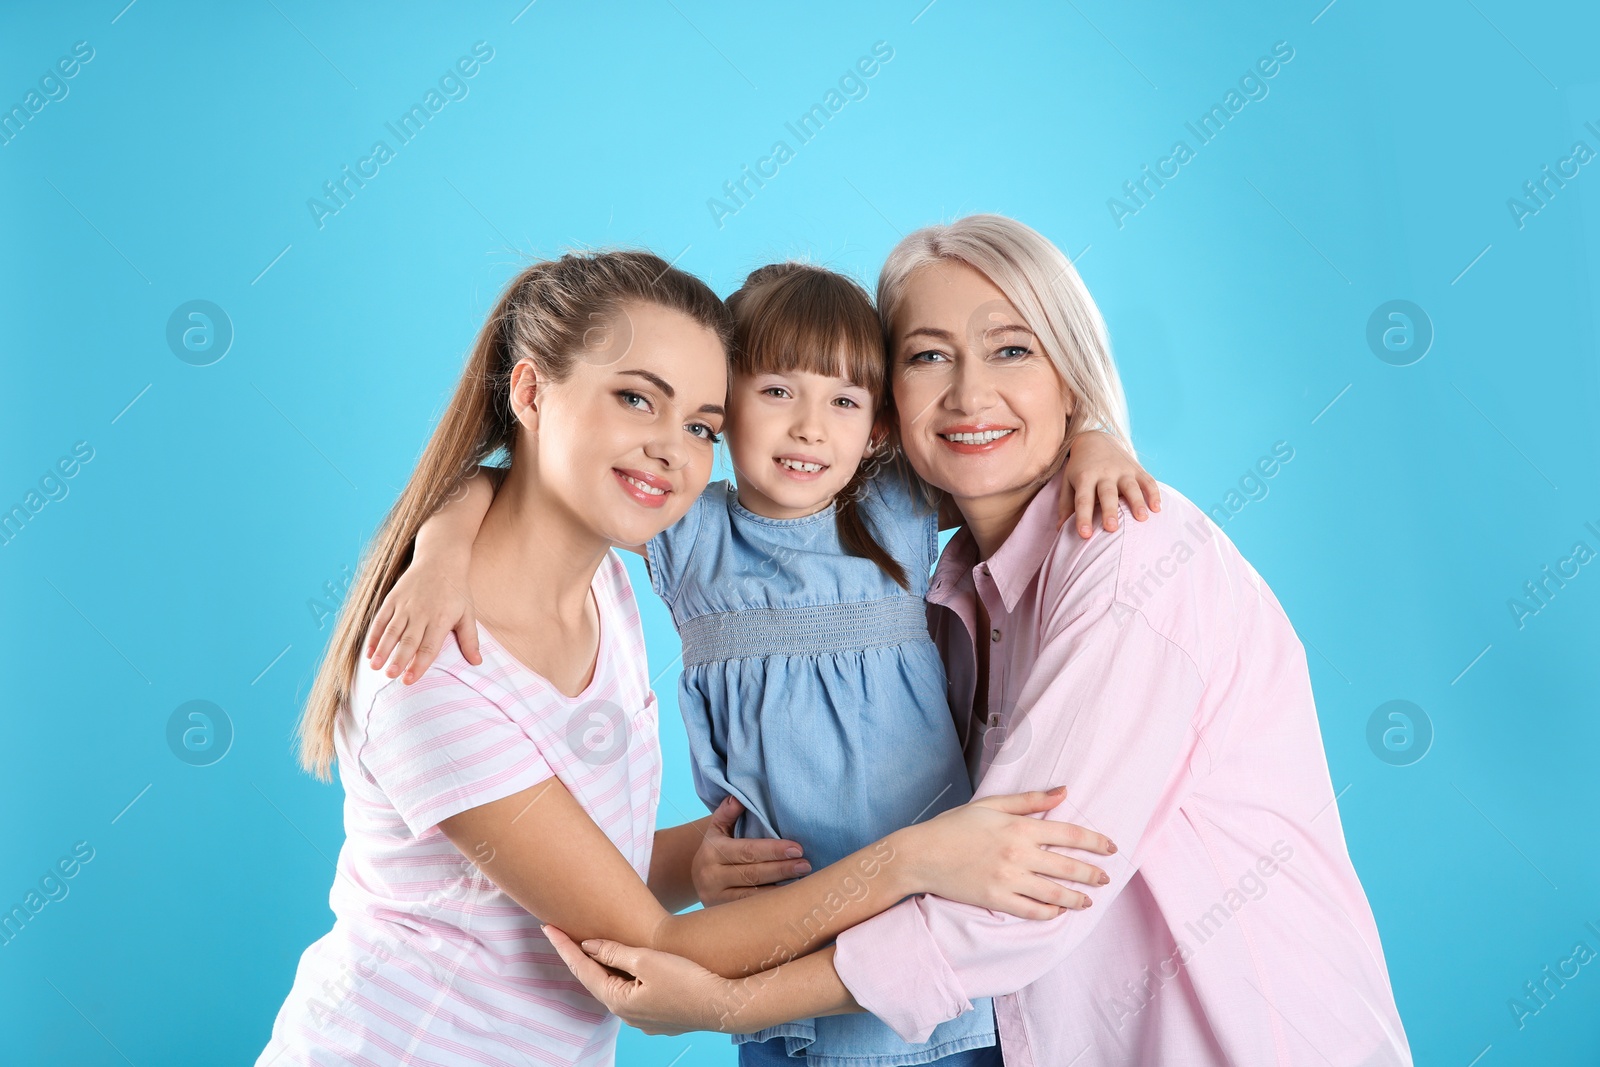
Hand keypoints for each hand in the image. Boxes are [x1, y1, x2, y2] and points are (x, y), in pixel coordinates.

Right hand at [364, 558, 478, 683]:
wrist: (440, 559)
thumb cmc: (456, 589)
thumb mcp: (468, 612)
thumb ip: (469, 639)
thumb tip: (477, 662)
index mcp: (440, 619)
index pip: (429, 647)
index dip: (419, 665)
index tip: (410, 680)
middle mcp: (421, 613)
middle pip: (408, 640)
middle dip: (398, 659)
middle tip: (390, 676)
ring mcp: (405, 605)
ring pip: (391, 631)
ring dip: (382, 649)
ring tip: (375, 667)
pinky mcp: (393, 599)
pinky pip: (381, 619)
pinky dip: (373, 636)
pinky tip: (369, 651)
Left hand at [544, 924, 754, 1035]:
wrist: (724, 1005)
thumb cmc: (688, 980)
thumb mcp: (647, 959)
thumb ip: (614, 951)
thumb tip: (588, 945)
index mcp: (618, 1000)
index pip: (582, 968)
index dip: (563, 946)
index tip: (546, 927)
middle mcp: (625, 1013)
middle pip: (595, 979)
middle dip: (579, 957)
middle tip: (561, 933)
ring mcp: (643, 1018)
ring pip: (614, 987)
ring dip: (602, 968)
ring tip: (590, 948)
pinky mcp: (659, 1016)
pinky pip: (632, 994)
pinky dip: (622, 978)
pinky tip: (625, 968)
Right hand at [692, 797, 810, 905]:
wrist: (695, 878)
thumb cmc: (715, 849)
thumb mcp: (716, 829)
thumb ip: (727, 813)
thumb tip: (738, 798)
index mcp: (711, 852)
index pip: (747, 850)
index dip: (773, 850)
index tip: (798, 848)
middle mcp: (711, 877)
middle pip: (752, 874)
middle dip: (782, 869)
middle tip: (806, 865)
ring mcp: (715, 898)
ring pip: (752, 896)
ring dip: (780, 891)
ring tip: (804, 884)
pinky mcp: (722, 914)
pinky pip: (750, 910)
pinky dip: (770, 906)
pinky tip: (789, 900)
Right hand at [894, 787, 1116, 918]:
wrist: (922, 854)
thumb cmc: (955, 826)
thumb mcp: (991, 805)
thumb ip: (1030, 800)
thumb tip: (1064, 791)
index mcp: (1019, 827)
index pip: (1070, 834)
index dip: (1095, 841)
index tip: (1110, 848)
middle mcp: (1019, 854)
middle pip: (1068, 866)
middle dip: (1092, 873)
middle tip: (1105, 878)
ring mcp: (1008, 879)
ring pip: (1055, 893)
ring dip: (1077, 898)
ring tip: (1088, 901)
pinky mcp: (997, 899)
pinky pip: (1032, 910)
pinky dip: (1049, 913)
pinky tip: (1057, 911)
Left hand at [1058, 430, 1159, 538]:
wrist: (1095, 439)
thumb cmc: (1080, 469)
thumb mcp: (1068, 482)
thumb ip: (1066, 505)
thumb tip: (1060, 530)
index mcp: (1084, 477)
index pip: (1083, 500)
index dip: (1083, 517)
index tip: (1085, 535)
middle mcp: (1104, 473)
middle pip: (1107, 493)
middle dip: (1110, 510)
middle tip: (1112, 528)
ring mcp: (1122, 469)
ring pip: (1131, 486)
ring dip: (1137, 502)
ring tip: (1142, 519)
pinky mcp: (1136, 468)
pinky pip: (1147, 480)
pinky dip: (1154, 493)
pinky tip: (1157, 508)